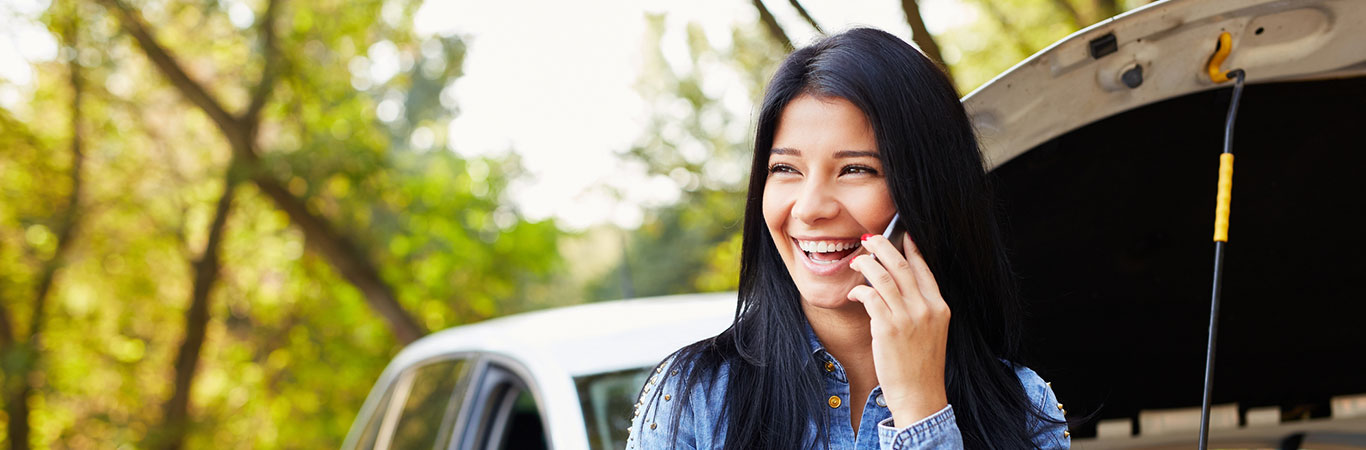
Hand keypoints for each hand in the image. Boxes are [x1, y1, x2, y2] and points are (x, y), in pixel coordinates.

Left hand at [847, 232, 950, 425]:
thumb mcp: (932, 332)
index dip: (910, 248)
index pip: (923, 268)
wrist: (920, 396)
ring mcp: (908, 318)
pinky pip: (870, 296)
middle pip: (901, 264)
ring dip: (867, 263)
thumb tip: (900, 286)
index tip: (900, 235)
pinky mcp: (888, 328)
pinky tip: (853, 292)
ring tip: (857, 260)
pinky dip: (859, 290)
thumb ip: (922, 308)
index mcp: (940, 307)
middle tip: (868, 239)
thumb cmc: (921, 366)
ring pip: (883, 276)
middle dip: (882, 246)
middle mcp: (926, 308)